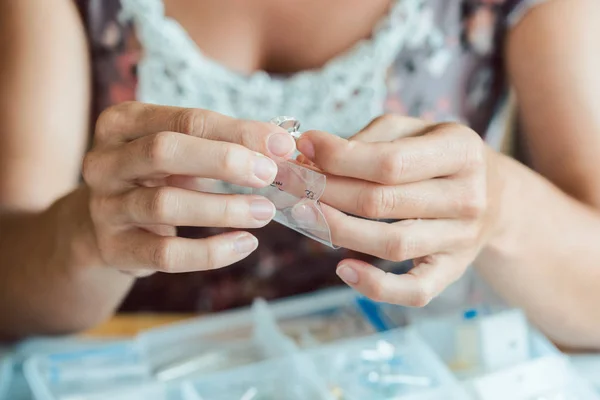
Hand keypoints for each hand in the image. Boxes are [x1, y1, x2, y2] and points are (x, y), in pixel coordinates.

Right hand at [83, 102, 295, 274]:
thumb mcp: (181, 152)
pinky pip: (166, 254)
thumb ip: (223, 143)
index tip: (282, 146)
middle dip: (223, 161)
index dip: (238, 131)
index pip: (186, 120)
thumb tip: (280, 145)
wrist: (107, 225)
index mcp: (122, 123)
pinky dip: (210, 252)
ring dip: (223, 208)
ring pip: (165, 204)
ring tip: (264, 212)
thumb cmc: (156, 178)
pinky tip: (244, 244)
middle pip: (163, 151)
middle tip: (268, 174)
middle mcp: (105, 161)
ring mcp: (105, 207)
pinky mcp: (114, 249)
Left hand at [296, 115, 502, 306]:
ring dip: (340, 230)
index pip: (389, 162)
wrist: (493, 195)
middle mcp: (468, 197)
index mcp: (461, 151)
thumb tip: (311, 152)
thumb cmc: (438, 156)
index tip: (305, 148)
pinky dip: (377, 286)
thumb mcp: (413, 130)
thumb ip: (368, 139)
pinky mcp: (452, 271)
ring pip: (392, 243)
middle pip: (383, 202)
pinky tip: (344, 269)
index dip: (340, 158)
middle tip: (291, 184)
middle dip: (328, 192)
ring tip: (305, 215)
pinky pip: (415, 291)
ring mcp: (462, 239)